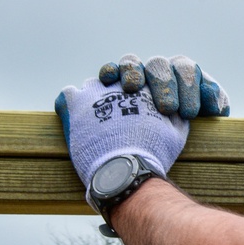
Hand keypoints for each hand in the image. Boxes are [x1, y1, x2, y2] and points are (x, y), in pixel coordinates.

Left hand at [54, 78, 188, 190]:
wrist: (126, 166)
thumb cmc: (154, 153)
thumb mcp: (176, 133)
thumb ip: (175, 117)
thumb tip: (177, 113)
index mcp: (145, 87)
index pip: (137, 79)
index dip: (134, 93)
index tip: (133, 109)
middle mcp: (120, 82)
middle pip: (114, 78)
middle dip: (114, 92)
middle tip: (116, 116)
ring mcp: (94, 90)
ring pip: (91, 86)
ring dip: (93, 100)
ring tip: (96, 124)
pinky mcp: (73, 103)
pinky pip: (67, 96)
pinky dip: (70, 107)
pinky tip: (77, 122)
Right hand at [98, 54, 229, 118]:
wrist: (161, 141)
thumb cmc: (187, 127)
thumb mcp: (208, 117)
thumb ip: (215, 107)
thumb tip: (217, 107)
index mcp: (184, 73)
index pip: (187, 72)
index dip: (189, 90)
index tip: (189, 113)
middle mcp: (160, 69)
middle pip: (160, 66)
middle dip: (164, 86)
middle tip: (167, 109)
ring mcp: (137, 72)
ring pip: (133, 62)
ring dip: (133, 72)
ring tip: (133, 88)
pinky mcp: (115, 81)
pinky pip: (111, 70)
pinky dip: (110, 71)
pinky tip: (109, 80)